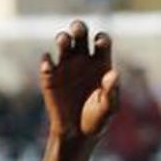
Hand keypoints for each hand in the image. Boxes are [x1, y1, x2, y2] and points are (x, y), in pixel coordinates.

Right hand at [40, 20, 117, 142]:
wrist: (77, 133)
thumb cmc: (97, 120)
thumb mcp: (108, 109)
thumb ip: (112, 92)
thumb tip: (113, 74)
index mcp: (101, 63)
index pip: (102, 41)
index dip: (101, 38)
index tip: (100, 43)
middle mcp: (83, 59)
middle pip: (80, 34)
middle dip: (78, 27)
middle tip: (77, 30)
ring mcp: (65, 65)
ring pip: (63, 42)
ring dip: (62, 38)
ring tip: (64, 42)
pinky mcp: (49, 76)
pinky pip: (46, 62)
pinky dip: (46, 61)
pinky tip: (49, 66)